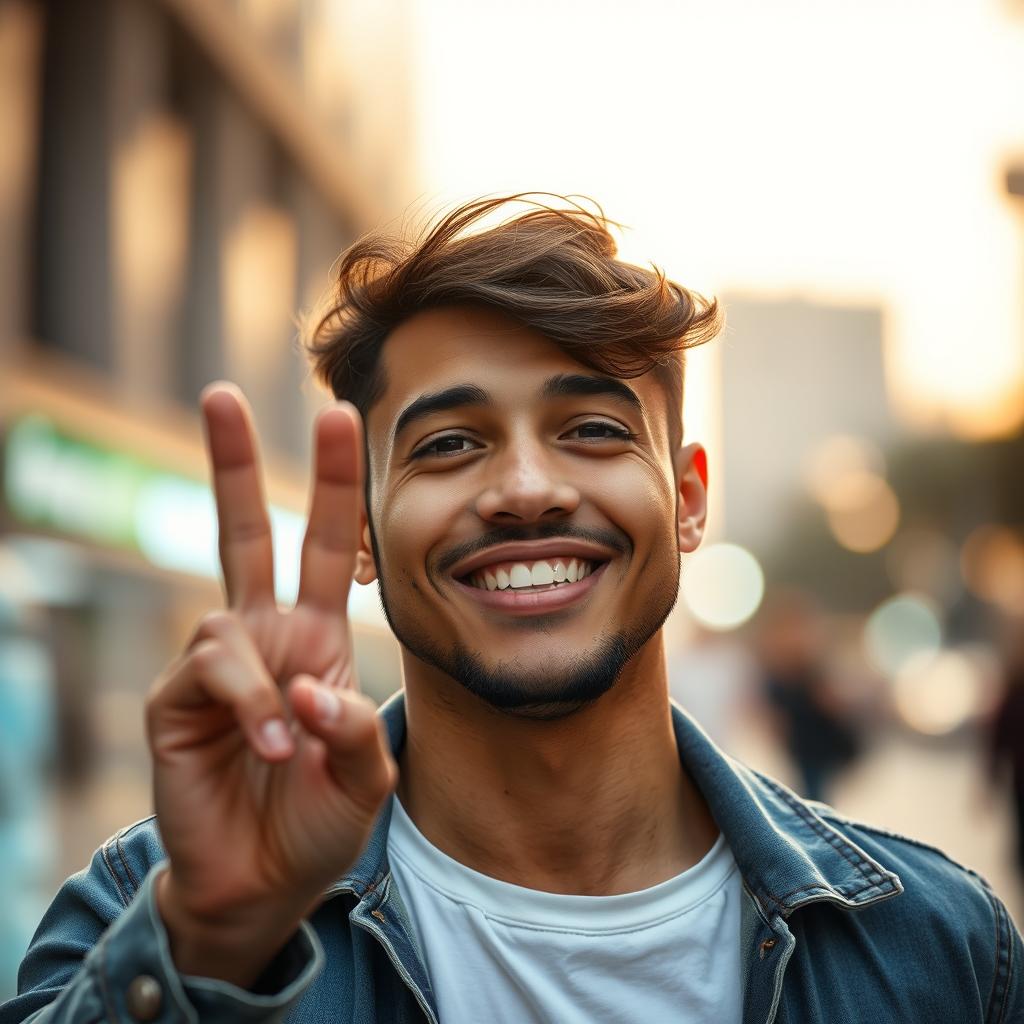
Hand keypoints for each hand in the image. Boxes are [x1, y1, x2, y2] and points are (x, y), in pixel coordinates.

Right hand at [146, 384, 395, 985]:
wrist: (261, 884)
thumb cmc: (316, 822)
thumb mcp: (365, 780)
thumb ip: (356, 731)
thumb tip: (312, 687)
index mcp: (316, 637)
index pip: (329, 547)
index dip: (334, 484)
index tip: (337, 415)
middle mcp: (266, 635)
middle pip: (245, 532)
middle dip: (234, 464)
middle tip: (219, 393)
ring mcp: (218, 664)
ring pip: (229, 623)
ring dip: (265, 686)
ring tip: (287, 749)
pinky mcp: (176, 701)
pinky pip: (210, 673)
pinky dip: (246, 704)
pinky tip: (266, 746)